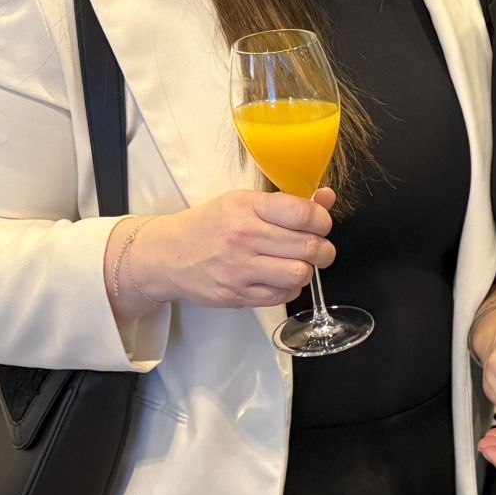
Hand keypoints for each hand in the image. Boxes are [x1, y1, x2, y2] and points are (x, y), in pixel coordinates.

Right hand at [131, 187, 335, 309]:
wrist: (167, 254)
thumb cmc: (209, 225)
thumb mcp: (244, 202)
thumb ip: (288, 203)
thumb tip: (328, 198)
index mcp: (247, 207)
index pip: (302, 213)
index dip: (323, 220)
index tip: (321, 224)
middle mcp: (244, 237)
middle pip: (308, 246)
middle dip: (323, 249)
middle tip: (319, 248)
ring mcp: (240, 269)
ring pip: (299, 274)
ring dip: (307, 271)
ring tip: (298, 264)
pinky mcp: (237, 294)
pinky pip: (282, 296)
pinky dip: (289, 288)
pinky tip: (280, 278)